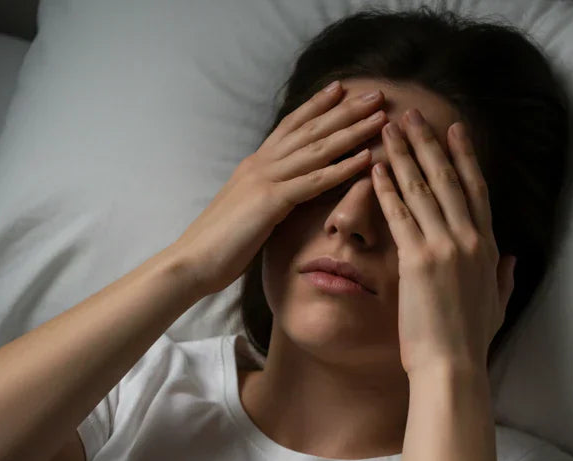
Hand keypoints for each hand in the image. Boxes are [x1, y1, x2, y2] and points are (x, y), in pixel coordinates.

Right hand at [170, 80, 387, 296]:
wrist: (192, 260)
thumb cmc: (219, 244)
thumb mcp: (248, 211)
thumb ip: (266, 196)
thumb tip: (282, 195)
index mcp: (255, 165)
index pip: (290, 126)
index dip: (316, 106)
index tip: (340, 89)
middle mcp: (261, 164)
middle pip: (309, 129)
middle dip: (345, 109)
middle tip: (375, 93)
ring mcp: (265, 180)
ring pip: (317, 148)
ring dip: (352, 131)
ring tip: (380, 115)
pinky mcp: (270, 201)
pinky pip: (313, 181)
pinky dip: (341, 168)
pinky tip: (365, 159)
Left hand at [371, 109, 515, 377]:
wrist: (452, 366)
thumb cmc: (471, 343)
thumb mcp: (498, 305)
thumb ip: (504, 277)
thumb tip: (510, 258)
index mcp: (486, 248)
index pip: (475, 190)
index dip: (464, 156)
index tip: (453, 129)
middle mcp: (468, 239)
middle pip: (447, 178)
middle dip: (428, 142)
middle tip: (411, 114)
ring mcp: (444, 247)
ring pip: (421, 189)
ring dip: (403, 154)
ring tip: (388, 128)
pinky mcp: (418, 260)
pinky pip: (399, 214)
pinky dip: (386, 187)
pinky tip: (375, 166)